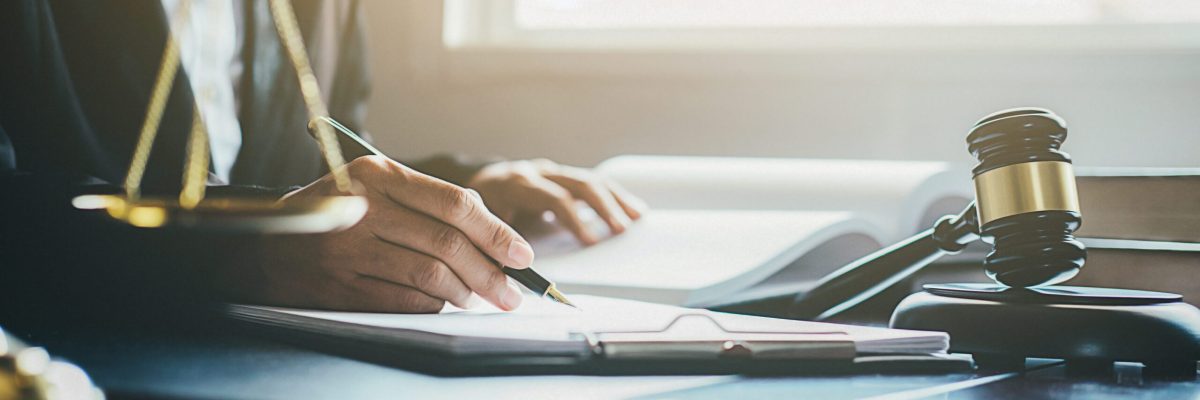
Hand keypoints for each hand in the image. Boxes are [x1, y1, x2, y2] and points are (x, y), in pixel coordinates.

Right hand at [231, 156, 535, 312]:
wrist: (263, 244)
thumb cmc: (334, 213)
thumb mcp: (373, 187)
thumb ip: (426, 203)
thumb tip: (494, 238)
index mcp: (378, 174)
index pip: (454, 203)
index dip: (496, 232)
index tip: (522, 253)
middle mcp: (363, 207)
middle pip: (447, 243)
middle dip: (490, 272)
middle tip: (511, 291)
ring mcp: (350, 249)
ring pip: (431, 276)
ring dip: (465, 292)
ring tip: (479, 298)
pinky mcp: (341, 287)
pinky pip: (405, 300)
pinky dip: (434, 305)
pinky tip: (443, 302)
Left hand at [467, 159, 645, 244]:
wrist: (469, 186)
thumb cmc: (474, 214)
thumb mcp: (479, 230)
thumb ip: (498, 251)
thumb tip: (516, 280)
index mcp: (515, 185)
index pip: (553, 198)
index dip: (574, 221)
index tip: (591, 242)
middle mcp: (535, 172)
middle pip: (577, 184)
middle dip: (602, 207)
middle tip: (621, 230)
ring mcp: (550, 172)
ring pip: (589, 180)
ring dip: (615, 200)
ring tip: (636, 218)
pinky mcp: (560, 176)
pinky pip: (591, 183)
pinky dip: (613, 196)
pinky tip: (632, 208)